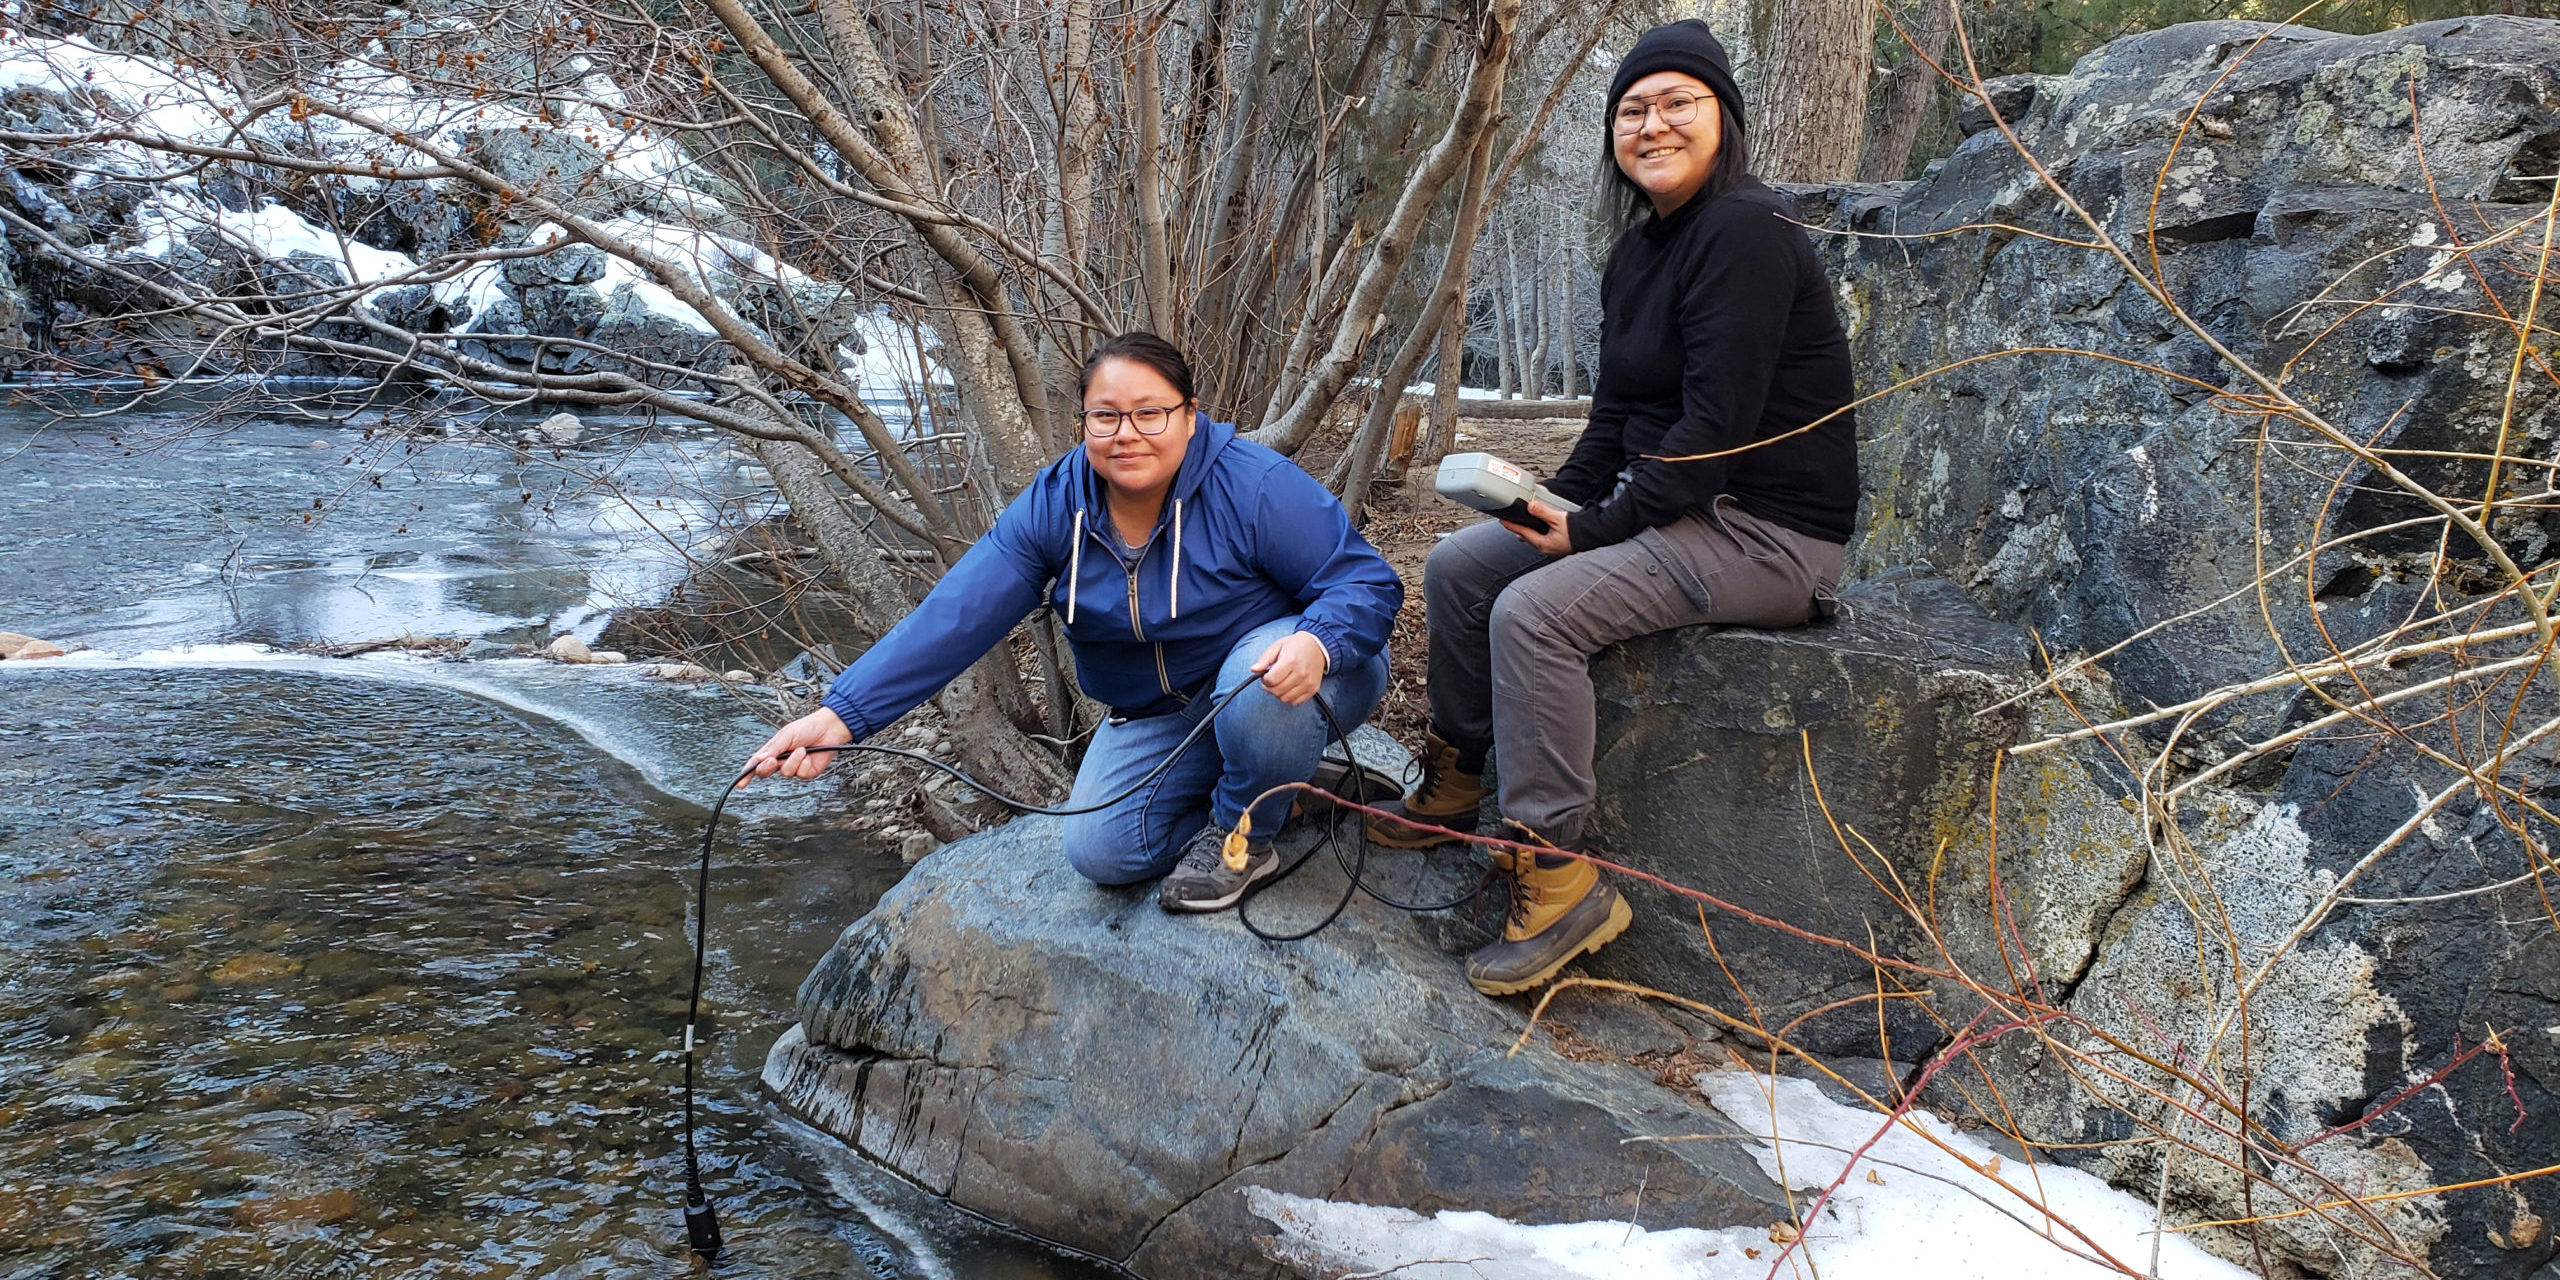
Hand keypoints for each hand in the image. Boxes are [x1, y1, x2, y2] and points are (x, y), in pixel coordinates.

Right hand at [738, 706, 852, 786]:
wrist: (828, 729)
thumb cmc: (807, 728)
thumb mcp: (786, 735)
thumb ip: (773, 748)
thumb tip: (759, 759)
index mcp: (773, 750)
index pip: (756, 764)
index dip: (747, 774)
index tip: (740, 783)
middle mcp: (781, 760)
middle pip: (766, 772)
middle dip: (767, 767)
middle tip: (773, 760)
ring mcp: (794, 767)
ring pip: (785, 773)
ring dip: (793, 760)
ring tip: (801, 749)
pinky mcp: (806, 772)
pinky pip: (800, 774)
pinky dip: (803, 764)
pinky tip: (809, 756)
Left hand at [1250, 630, 1330, 705]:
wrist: (1318, 646)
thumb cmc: (1296, 645)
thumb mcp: (1277, 646)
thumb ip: (1264, 659)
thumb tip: (1253, 670)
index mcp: (1290, 661)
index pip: (1271, 680)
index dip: (1264, 679)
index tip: (1266, 675)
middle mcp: (1301, 674)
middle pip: (1277, 691)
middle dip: (1269, 687)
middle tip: (1271, 680)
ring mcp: (1308, 683)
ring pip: (1285, 699)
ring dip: (1278, 693)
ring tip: (1280, 683)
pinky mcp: (1313, 689)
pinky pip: (1295, 702)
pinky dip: (1289, 697)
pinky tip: (1289, 687)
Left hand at [1502, 500, 1572, 556]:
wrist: (1593, 534)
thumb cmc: (1577, 530)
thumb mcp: (1557, 518)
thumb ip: (1542, 511)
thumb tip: (1530, 506)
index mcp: (1544, 544)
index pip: (1522, 533)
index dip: (1511, 526)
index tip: (1503, 521)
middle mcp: (1547, 548)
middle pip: (1527, 538)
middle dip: (1518, 530)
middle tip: (1510, 522)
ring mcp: (1553, 548)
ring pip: (1535, 540)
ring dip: (1528, 532)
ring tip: (1522, 525)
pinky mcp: (1559, 546)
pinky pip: (1543, 540)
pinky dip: (1537, 534)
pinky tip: (1539, 529)